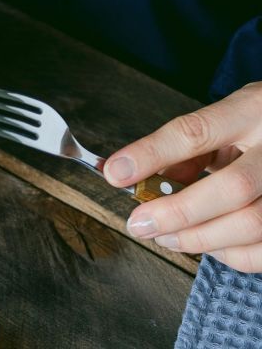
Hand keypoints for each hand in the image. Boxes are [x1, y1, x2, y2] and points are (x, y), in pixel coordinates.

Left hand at [103, 82, 261, 272]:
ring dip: (199, 239)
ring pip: (252, 224)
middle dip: (177, 212)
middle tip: (139, 224)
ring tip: (166, 236)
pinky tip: (209, 244)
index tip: (115, 173)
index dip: (151, 154)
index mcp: (253, 110)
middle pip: (231, 188)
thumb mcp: (228, 118)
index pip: (196, 131)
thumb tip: (139, 177)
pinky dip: (231, 254)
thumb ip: (190, 147)